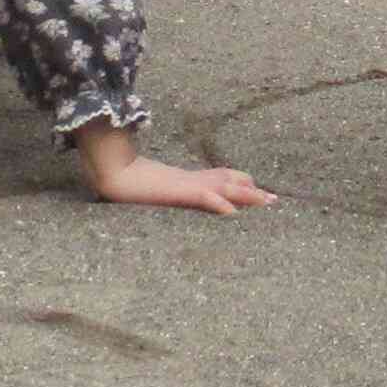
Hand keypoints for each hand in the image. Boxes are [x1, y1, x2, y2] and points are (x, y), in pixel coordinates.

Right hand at [94, 155, 276, 215]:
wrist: (112, 173)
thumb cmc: (129, 181)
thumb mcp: (158, 187)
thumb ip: (175, 190)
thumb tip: (192, 199)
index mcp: (186, 179)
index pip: (219, 177)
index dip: (240, 181)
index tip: (258, 189)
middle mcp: (190, 179)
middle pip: (228, 181)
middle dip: (252, 191)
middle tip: (275, 200)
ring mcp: (184, 184)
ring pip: (222, 187)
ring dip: (245, 196)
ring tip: (266, 202)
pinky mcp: (176, 191)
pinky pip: (202, 196)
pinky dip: (218, 203)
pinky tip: (232, 213)